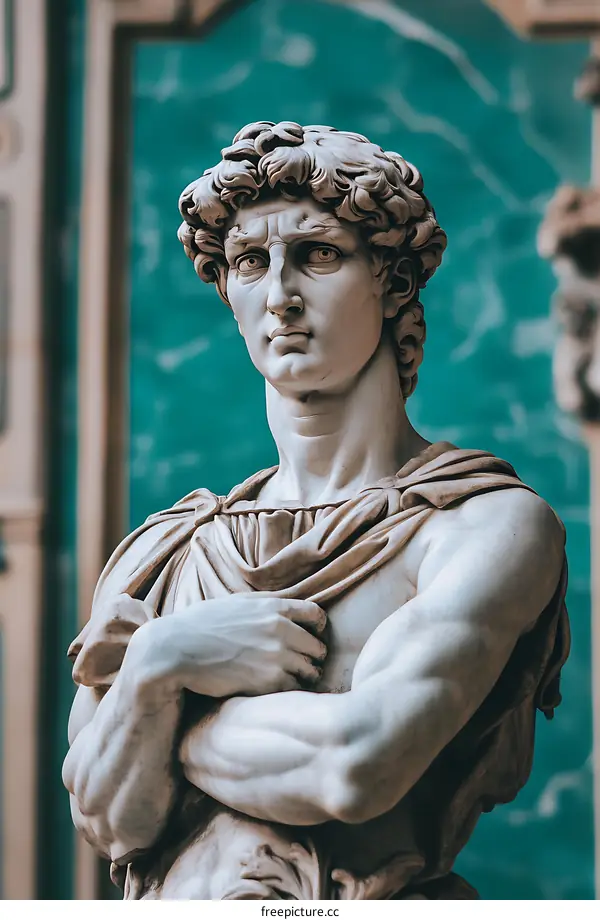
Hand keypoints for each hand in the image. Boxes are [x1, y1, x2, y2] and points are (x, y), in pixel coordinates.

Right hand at [125, 594, 326, 698]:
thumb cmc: (202, 624)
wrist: (176, 649)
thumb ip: (265, 603)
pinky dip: (288, 691)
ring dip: (303, 677)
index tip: (310, 638)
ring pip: (310, 672)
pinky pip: (293, 689)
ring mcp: (276, 656)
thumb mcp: (237, 602)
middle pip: (318, 648)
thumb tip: (286, 605)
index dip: (317, 629)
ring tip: (291, 680)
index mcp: (274, 607)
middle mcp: (280, 630)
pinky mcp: (267, 682)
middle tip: (303, 666)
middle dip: (312, 658)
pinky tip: (275, 689)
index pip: (317, 616)